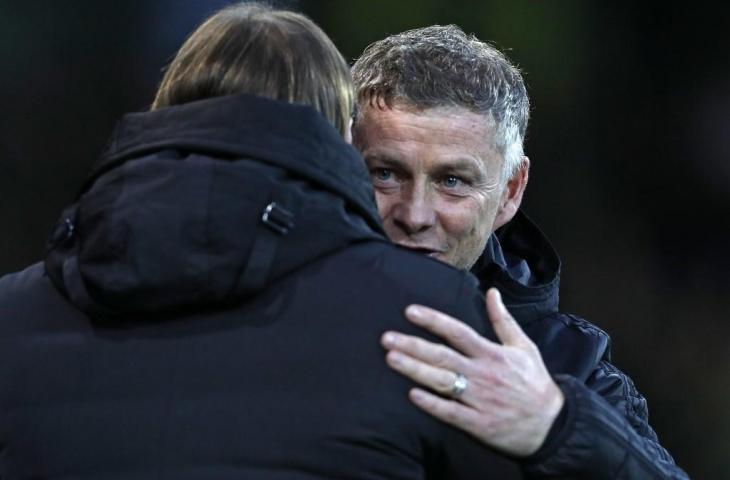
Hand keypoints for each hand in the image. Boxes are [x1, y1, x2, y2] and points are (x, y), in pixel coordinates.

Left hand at [381, 288, 563, 456]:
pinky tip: (412, 395)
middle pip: (443, 356)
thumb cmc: (535, 383)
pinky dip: (433, 404)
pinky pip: (451, 412)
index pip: (457, 332)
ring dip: (415, 370)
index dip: (433, 321)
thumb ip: (504, 320)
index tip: (410, 312)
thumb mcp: (524, 347)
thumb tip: (492, 292)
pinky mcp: (478, 424)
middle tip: (387, 338)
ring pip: (442, 382)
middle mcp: (483, 374)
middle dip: (413, 345)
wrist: (553, 425)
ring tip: (391, 359)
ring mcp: (479, 399)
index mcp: (492, 354)